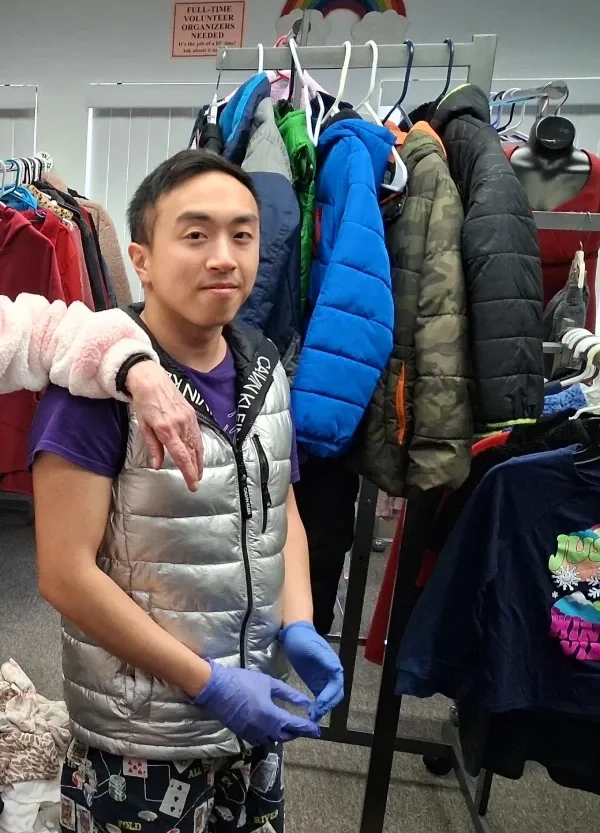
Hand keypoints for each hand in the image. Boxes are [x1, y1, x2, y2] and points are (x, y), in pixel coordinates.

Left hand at [126, 361, 202, 491]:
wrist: (152, 380)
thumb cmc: (144, 403)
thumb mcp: (143, 427)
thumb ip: (153, 447)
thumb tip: (157, 465)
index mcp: (166, 429)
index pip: (181, 456)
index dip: (188, 473)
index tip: (192, 485)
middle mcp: (180, 425)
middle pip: (192, 453)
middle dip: (195, 470)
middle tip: (196, 482)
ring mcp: (188, 418)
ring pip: (197, 444)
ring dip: (199, 460)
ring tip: (199, 472)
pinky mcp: (192, 413)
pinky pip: (198, 434)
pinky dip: (199, 447)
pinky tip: (198, 454)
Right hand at [194, 659, 320, 745]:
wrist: (216, 689)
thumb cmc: (244, 682)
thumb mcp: (268, 683)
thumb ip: (288, 694)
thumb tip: (305, 702)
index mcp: (272, 716)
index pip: (295, 726)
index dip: (307, 728)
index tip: (318, 730)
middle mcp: (264, 729)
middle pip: (285, 736)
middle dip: (296, 733)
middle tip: (304, 727)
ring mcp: (252, 734)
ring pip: (273, 740)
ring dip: (283, 735)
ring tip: (289, 727)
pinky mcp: (243, 735)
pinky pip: (261, 739)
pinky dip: (269, 735)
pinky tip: (271, 728)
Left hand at [279, 621, 343, 721]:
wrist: (295, 634)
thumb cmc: (304, 639)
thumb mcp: (313, 648)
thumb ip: (326, 659)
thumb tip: (337, 671)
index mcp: (333, 664)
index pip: (337, 683)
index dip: (330, 694)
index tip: (320, 703)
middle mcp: (332, 673)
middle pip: (336, 693)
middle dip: (327, 704)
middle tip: (315, 713)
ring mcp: (325, 679)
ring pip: (330, 698)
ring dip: (323, 708)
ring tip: (312, 716)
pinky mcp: (317, 683)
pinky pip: (321, 697)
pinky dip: (319, 706)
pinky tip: (312, 713)